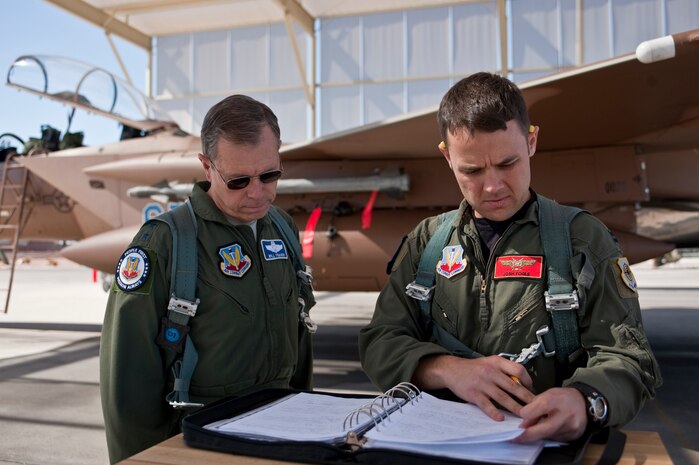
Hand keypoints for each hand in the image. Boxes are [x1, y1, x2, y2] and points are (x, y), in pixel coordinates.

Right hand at [413, 355, 534, 419]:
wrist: (452, 370)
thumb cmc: (474, 368)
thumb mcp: (490, 362)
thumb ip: (504, 370)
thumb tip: (522, 383)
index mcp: (496, 362)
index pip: (518, 370)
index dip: (528, 381)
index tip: (531, 390)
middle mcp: (490, 372)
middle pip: (514, 387)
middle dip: (527, 399)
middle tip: (536, 408)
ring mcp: (482, 384)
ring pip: (503, 398)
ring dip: (515, 408)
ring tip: (524, 416)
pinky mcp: (474, 394)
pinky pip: (487, 405)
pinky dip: (495, 413)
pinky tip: (501, 419)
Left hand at [514, 387, 587, 442]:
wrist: (583, 403)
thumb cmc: (563, 398)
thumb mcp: (546, 395)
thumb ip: (533, 406)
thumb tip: (523, 422)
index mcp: (556, 399)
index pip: (539, 407)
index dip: (527, 414)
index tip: (519, 418)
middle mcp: (565, 414)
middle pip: (544, 429)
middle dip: (528, 435)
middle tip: (516, 438)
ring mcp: (570, 427)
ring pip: (548, 436)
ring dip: (538, 434)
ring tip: (536, 427)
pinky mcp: (573, 436)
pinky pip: (555, 439)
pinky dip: (548, 435)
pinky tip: (548, 429)